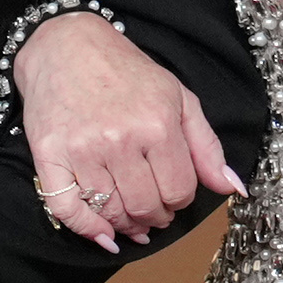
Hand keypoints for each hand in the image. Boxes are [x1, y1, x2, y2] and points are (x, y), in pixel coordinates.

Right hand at [13, 13, 239, 250]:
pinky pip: (67, 209)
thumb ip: (206, 146)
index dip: (180, 201)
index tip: (173, 194)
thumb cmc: (127, 73)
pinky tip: (103, 234)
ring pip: (111, 212)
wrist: (66, 47)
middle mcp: (119, 140)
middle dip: (155, 217)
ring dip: (126, 225)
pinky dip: (87, 229)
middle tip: (154, 212)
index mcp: (157, 124)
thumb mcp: (179, 98)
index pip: (179, 191)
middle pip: (146, 207)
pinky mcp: (49, 155)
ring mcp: (81, 150)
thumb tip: (233, 189)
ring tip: (132, 220)